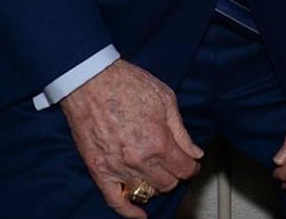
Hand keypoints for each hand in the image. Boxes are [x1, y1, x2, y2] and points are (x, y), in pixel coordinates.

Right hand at [61, 59, 202, 216]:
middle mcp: (140, 159)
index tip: (190, 162)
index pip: (184, 169)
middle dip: (174, 174)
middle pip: (167, 183)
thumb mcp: (165, 97)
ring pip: (146, 192)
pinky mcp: (99, 170)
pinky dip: (129, 212)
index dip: (191, 166)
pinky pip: (115, 200)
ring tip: (155, 174)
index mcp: (159, 141)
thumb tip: (194, 152)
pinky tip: (139, 213)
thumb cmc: (126, 82)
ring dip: (154, 186)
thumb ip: (181, 130)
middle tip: (173, 164)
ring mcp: (119, 168)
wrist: (91, 79)